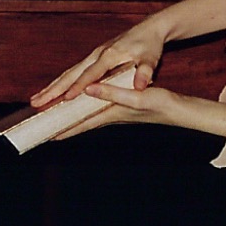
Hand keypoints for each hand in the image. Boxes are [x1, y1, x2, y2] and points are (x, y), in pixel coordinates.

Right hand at [29, 25, 166, 109]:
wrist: (149, 28)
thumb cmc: (150, 45)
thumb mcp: (151, 59)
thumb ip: (145, 72)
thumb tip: (141, 85)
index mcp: (110, 55)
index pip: (91, 75)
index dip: (78, 87)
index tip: (65, 99)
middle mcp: (97, 54)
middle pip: (71, 73)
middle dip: (53, 89)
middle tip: (36, 102)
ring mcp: (94, 55)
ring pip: (69, 72)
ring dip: (52, 86)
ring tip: (36, 99)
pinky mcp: (94, 57)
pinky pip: (74, 71)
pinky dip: (61, 82)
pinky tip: (54, 91)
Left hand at [56, 80, 225, 143]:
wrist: (181, 110)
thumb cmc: (161, 104)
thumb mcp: (137, 96)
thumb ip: (112, 93)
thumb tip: (87, 90)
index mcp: (112, 113)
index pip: (82, 123)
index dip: (64, 128)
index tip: (46, 135)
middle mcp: (111, 116)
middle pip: (82, 124)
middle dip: (64, 127)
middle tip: (44, 131)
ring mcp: (117, 113)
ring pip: (89, 118)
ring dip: (73, 120)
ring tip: (57, 121)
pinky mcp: (123, 108)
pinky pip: (98, 112)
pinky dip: (87, 112)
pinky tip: (84, 109)